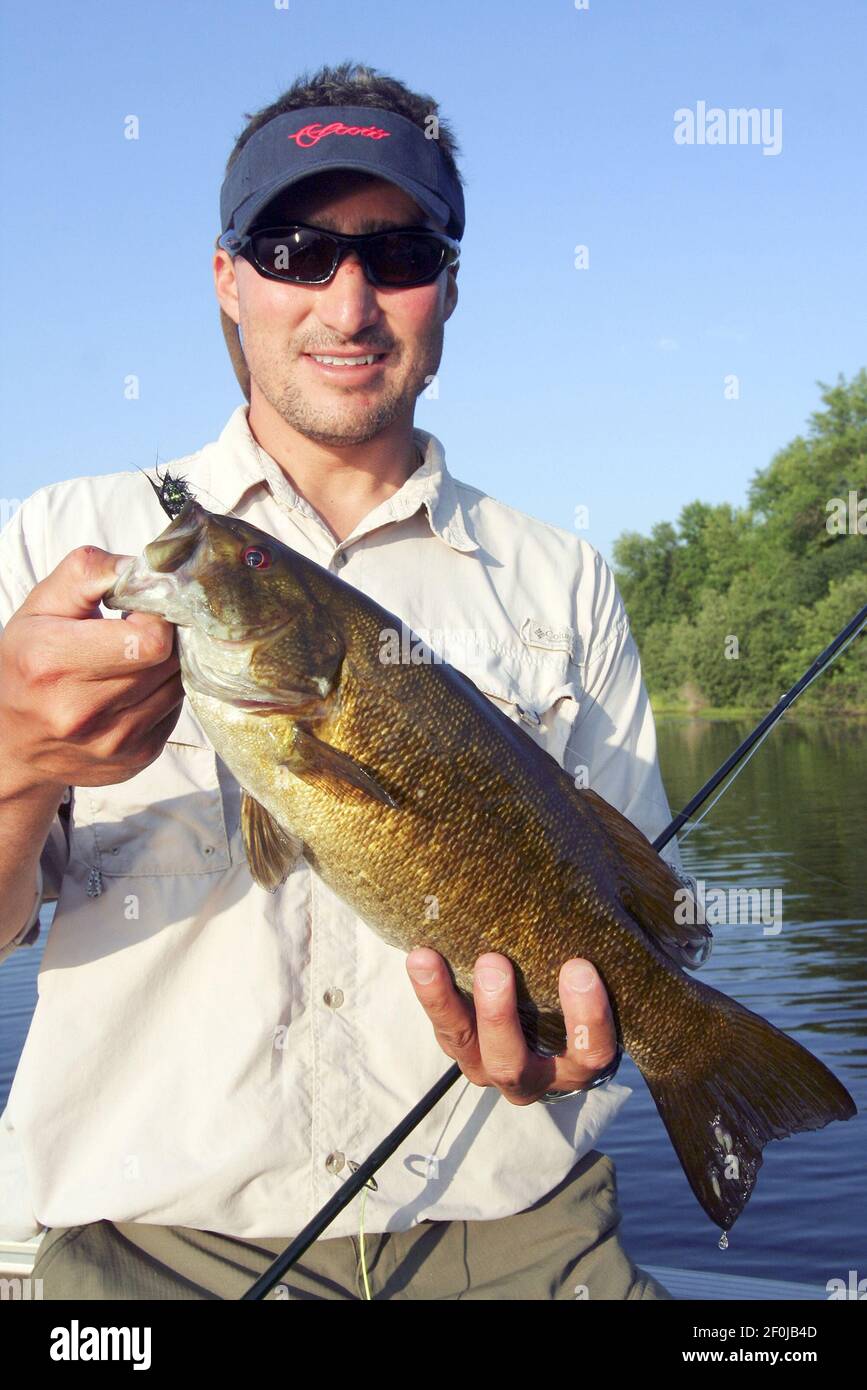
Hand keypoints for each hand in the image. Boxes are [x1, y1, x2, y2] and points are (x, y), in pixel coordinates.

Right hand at [0, 545, 183, 792]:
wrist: (13, 741)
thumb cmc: (26, 665)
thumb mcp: (39, 608)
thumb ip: (87, 573)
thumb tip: (142, 567)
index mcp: (54, 662)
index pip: (150, 639)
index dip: (156, 616)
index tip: (140, 609)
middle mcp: (83, 710)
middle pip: (168, 660)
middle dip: (164, 636)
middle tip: (140, 630)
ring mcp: (113, 741)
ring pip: (177, 685)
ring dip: (166, 665)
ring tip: (134, 658)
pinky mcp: (136, 758)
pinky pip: (176, 711)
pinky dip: (163, 693)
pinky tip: (135, 687)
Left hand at [406, 949, 618, 1103]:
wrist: (553, 1034)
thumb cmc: (585, 998)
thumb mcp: (603, 991)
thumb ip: (604, 961)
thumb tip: (620, 895)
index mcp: (580, 1063)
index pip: (591, 1052)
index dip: (588, 1018)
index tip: (578, 967)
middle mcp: (533, 1075)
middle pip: (513, 1063)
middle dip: (499, 1015)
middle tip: (493, 963)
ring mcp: (489, 1066)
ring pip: (463, 1045)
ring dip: (445, 1002)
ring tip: (426, 959)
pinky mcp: (460, 1048)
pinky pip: (441, 1025)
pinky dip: (428, 992)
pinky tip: (418, 954)